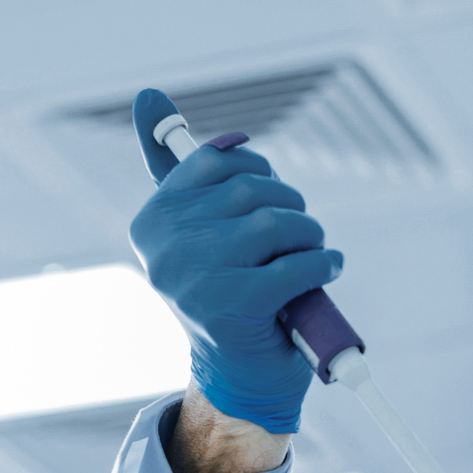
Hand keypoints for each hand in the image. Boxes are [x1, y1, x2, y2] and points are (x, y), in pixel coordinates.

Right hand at [128, 89, 341, 434]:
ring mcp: (194, 275)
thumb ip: (175, 167)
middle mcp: (163, 245)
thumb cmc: (228, 295)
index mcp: (151, 220)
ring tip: (314, 254)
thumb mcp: (198, 229)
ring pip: (277, 223)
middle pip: (252, 190)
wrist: (239, 377)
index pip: (219, 161)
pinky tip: (325, 272)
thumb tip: (148, 96)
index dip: (259, 175)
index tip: (268, 203)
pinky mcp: (232, 304)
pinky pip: (296, 264)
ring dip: (311, 237)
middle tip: (302, 235)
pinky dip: (322, 265)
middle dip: (292, 208)